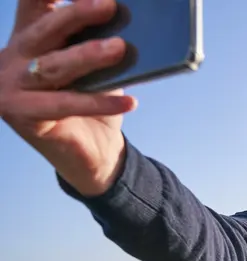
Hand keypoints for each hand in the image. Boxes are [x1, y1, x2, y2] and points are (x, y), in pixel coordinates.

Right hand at [0, 0, 137, 196]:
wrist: (92, 153)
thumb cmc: (95, 100)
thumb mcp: (96, 66)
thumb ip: (99, 41)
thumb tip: (125, 22)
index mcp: (29, 36)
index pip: (34, 2)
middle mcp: (14, 57)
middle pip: (45, 29)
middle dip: (77, 14)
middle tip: (109, 5)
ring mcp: (12, 87)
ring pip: (54, 66)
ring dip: (89, 56)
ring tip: (120, 48)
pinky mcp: (22, 116)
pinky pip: (66, 105)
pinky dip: (100, 103)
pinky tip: (129, 101)